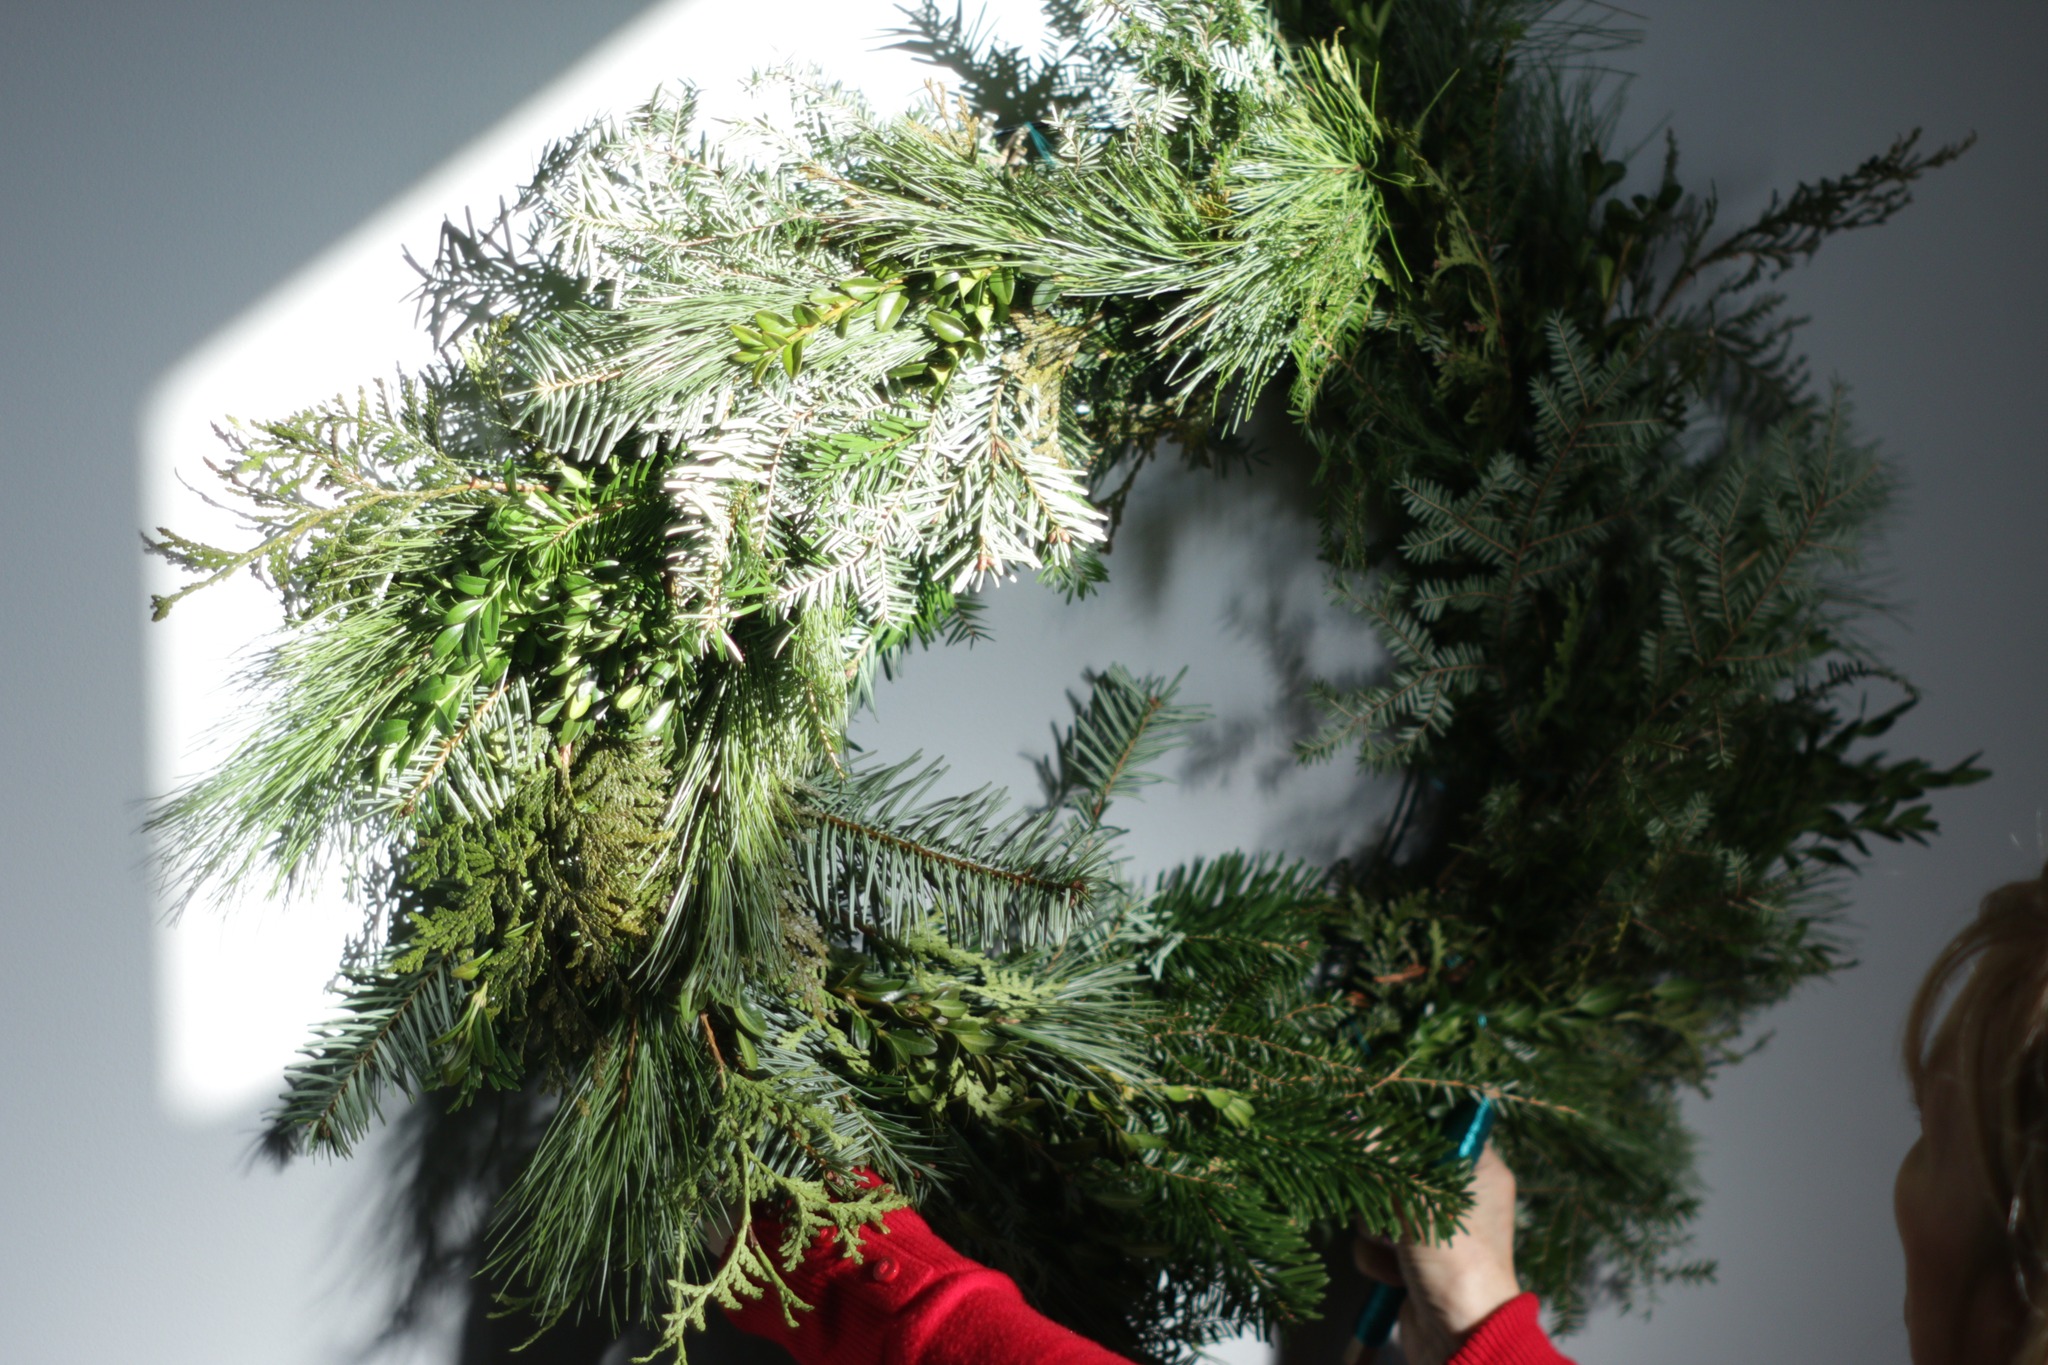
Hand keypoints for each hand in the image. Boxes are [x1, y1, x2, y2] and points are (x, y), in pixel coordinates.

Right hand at [1348, 1144, 1521, 1364]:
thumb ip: (1384, 1156)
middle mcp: (1456, 1194)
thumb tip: (1353, 1121)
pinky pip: (1372, 1240)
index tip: (1374, 1134)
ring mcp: (1431, 1227)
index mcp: (1477, 1169)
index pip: (1434, 1125)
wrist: (1460, 1337)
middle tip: (1390, 1209)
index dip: (1400, 1129)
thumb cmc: (1458, 1264)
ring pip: (1376, 1203)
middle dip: (1380, 1192)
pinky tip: (1395, 1274)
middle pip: (1394, 1165)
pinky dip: (1376, 1258)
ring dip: (1376, 1229)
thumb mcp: (1420, 1199)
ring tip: (1396, 1250)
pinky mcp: (1408, 1256)